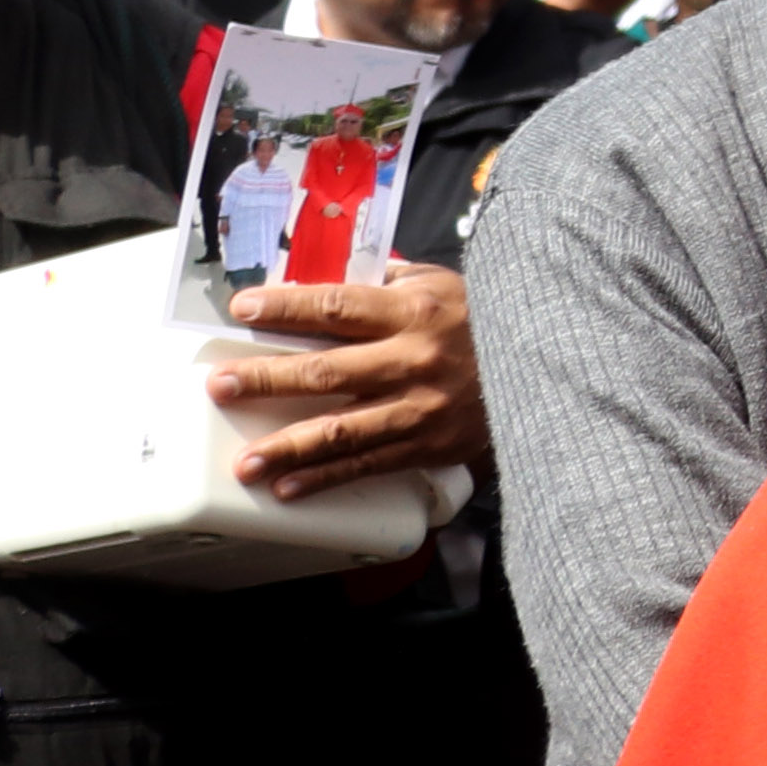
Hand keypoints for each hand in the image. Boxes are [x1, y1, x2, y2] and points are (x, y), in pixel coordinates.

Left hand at [212, 266, 490, 494]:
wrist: (545, 368)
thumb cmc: (484, 322)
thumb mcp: (443, 285)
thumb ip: (388, 282)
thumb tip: (331, 278)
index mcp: (412, 312)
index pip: (337, 306)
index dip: (287, 307)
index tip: (243, 309)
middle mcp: (412, 360)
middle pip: (327, 371)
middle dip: (268, 379)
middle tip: (221, 385)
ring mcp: (419, 407)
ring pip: (342, 430)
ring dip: (289, 447)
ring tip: (246, 463)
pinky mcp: (428, 444)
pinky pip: (369, 464)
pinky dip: (326, 478)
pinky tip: (289, 487)